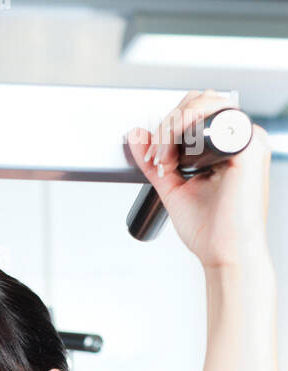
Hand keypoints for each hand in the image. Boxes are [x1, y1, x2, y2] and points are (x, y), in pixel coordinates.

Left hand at [124, 90, 271, 268]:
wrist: (226, 255)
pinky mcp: (248, 145)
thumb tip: (136, 136)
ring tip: (162, 160)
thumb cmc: (211, 231)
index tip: (152, 156)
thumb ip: (155, 162)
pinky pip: (214, 116)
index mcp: (226, 146)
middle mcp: (239, 138)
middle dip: (166, 124)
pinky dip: (185, 126)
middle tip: (154, 158)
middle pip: (199, 100)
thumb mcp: (173, 189)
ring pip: (204, 102)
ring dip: (172, 125)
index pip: (197, 111)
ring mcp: (246, 138)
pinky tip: (173, 154)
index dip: (168, 125)